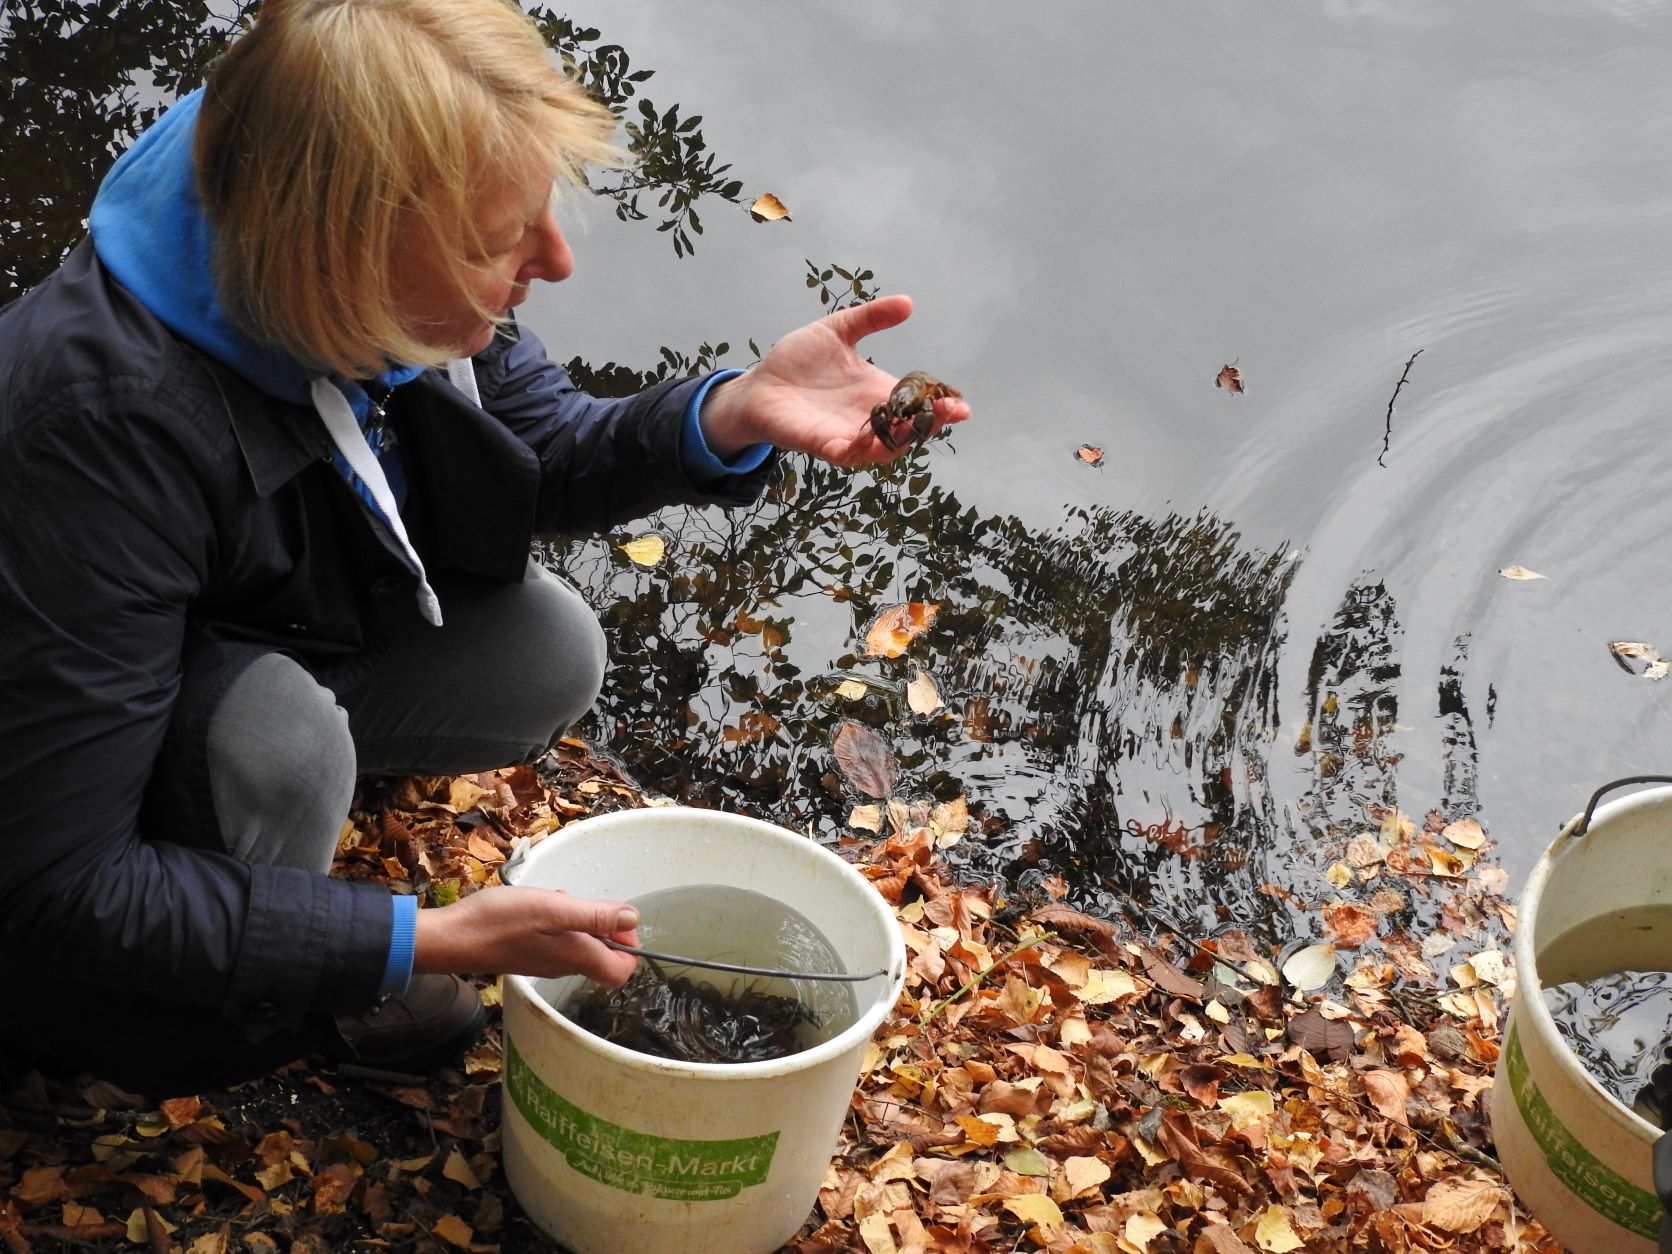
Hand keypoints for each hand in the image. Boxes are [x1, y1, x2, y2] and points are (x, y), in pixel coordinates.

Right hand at [411, 886, 640, 986]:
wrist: (453, 938)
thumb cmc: (502, 921)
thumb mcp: (554, 910)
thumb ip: (596, 917)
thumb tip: (633, 920)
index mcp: (577, 957)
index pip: (621, 970)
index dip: (629, 945)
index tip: (617, 918)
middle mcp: (564, 965)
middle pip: (602, 956)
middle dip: (603, 925)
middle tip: (583, 902)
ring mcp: (545, 961)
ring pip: (579, 944)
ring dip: (578, 919)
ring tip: (557, 899)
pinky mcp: (528, 953)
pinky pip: (556, 939)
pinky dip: (557, 920)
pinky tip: (539, 903)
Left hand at [697, 294, 970, 466]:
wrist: (759, 384)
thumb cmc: (797, 361)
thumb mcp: (837, 330)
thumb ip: (870, 318)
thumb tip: (908, 302)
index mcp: (877, 390)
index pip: (916, 403)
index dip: (940, 404)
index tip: (960, 401)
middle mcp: (867, 416)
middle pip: (908, 429)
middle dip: (930, 423)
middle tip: (948, 411)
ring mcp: (846, 433)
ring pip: (883, 447)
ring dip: (900, 439)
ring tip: (916, 425)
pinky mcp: (821, 443)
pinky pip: (845, 454)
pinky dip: (858, 449)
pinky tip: (866, 438)